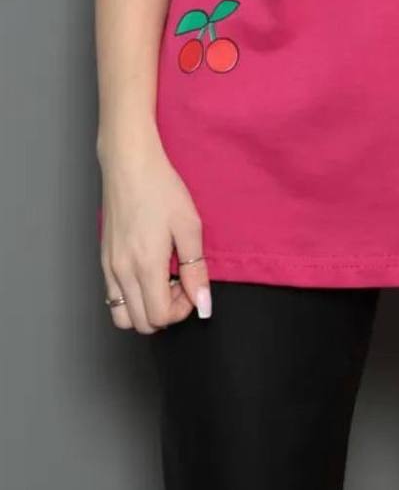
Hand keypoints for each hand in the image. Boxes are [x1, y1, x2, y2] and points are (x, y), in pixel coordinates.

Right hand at [98, 128, 211, 332]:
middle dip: (165, 312)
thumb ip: (197, 269)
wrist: (129, 165)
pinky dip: (132, 297)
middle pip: (140, 324)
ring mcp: (108, 267)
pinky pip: (113, 296)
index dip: (182, 310)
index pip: (160, 317)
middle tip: (180, 282)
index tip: (192, 285)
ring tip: (163, 280)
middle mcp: (121, 272)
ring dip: (145, 309)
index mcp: (144, 266)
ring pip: (122, 316)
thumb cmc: (161, 189)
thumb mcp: (189, 226)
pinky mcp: (103, 259)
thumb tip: (203, 304)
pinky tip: (148, 270)